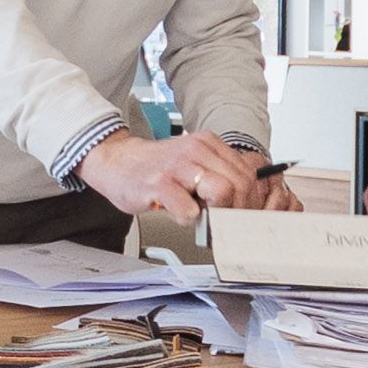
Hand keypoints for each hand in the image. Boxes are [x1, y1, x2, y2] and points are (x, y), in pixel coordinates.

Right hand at [73, 130, 275, 222]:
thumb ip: (218, 177)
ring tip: (204, 219)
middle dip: (238, 211)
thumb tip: (244, 203)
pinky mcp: (159, 183)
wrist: (117, 162)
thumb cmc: (156, 169)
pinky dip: (188, 219)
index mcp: (209, 144)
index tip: (243, 216)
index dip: (251, 201)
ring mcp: (178, 165)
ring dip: (218, 214)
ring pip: (222, 192)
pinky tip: (179, 214)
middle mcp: (196, 150)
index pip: (248, 174)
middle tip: (226, 224)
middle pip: (241, 184)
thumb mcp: (193, 164)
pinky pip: (188, 209)